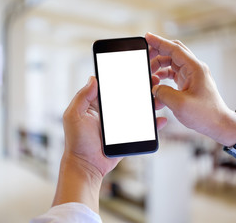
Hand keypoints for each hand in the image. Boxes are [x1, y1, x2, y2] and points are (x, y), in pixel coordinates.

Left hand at [53, 76, 167, 211]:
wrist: (86, 166)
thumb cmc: (76, 142)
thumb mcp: (73, 116)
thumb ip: (82, 96)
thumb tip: (93, 78)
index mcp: (95, 104)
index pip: (110, 87)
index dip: (121, 77)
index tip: (134, 69)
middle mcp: (109, 112)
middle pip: (128, 96)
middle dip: (140, 88)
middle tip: (152, 80)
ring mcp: (119, 124)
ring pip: (137, 110)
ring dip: (149, 103)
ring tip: (159, 98)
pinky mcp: (128, 135)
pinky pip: (142, 128)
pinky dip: (152, 123)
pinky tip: (161, 119)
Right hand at [145, 32, 235, 145]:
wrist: (218, 125)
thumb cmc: (205, 114)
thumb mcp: (180, 104)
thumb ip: (163, 93)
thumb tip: (154, 88)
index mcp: (195, 68)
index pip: (174, 48)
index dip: (159, 42)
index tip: (147, 37)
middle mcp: (194, 69)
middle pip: (172, 53)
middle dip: (157, 53)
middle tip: (144, 58)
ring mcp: (192, 76)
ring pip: (171, 64)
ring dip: (158, 68)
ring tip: (149, 78)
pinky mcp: (189, 84)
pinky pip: (172, 74)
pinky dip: (162, 77)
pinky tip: (156, 85)